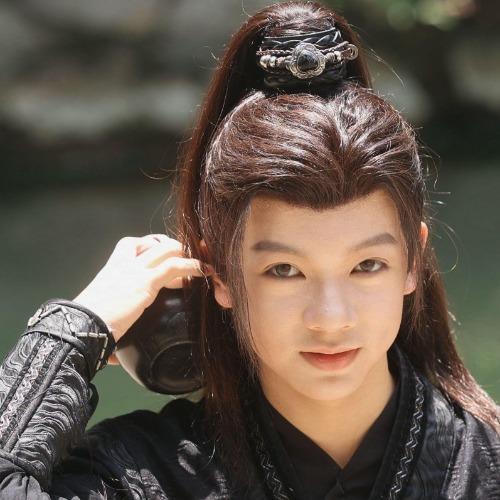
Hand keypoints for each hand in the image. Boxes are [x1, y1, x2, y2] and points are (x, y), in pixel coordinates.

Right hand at [73, 234, 212, 364]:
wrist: (81, 326)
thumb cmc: (87, 327)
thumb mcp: (101, 318)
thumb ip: (112, 329)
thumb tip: (113, 359)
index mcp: (112, 269)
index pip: (133, 244)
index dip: (151, 246)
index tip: (163, 257)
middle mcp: (124, 264)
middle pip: (155, 242)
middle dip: (175, 247)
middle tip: (188, 261)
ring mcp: (136, 270)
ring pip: (168, 249)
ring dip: (188, 254)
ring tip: (202, 265)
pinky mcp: (146, 282)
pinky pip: (175, 266)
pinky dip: (193, 266)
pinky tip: (204, 272)